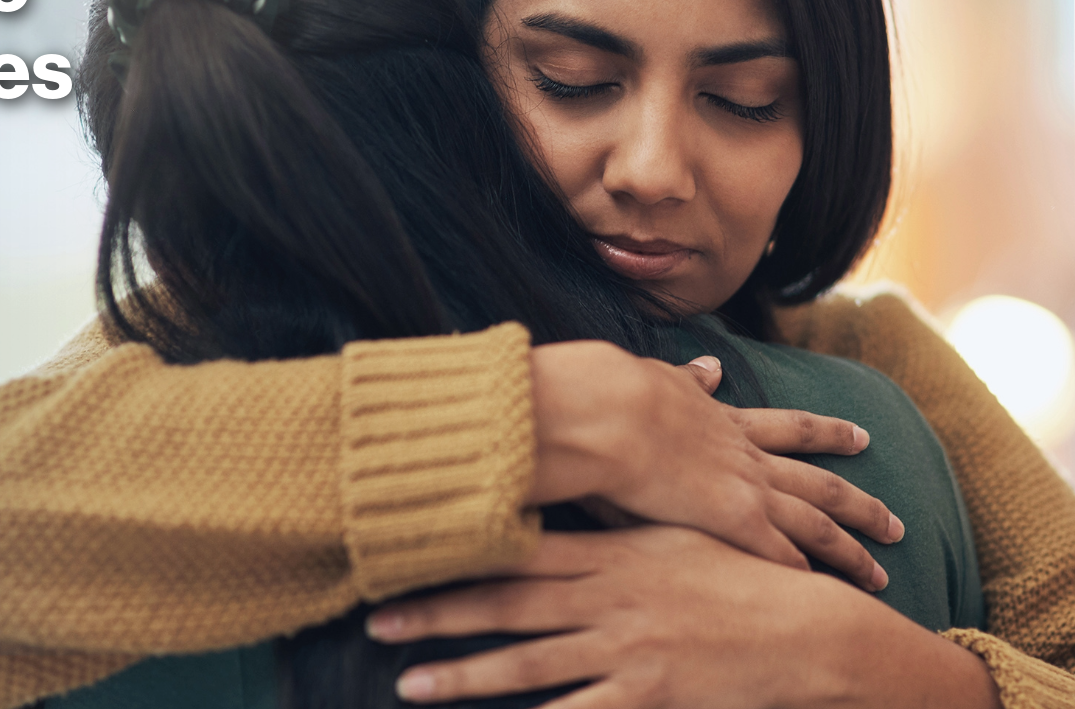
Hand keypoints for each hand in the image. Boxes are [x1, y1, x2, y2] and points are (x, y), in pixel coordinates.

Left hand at [370, 527, 999, 707]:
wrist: (809, 634)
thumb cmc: (738, 580)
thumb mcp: (670, 538)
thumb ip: (610, 524)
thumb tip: (557, 498)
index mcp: (610, 554)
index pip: (518, 549)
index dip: (458, 552)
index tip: (404, 553)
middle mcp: (608, 599)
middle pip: (507, 605)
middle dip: (437, 613)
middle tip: (377, 619)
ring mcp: (625, 651)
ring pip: (528, 665)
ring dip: (464, 675)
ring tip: (409, 684)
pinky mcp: (647, 698)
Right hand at [529, 341, 900, 587]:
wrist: (612, 413)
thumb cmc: (620, 394)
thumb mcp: (660, 378)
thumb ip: (688, 379)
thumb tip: (711, 366)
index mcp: (726, 422)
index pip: (790, 428)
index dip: (827, 434)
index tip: (860, 437)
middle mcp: (747, 458)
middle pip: (820, 484)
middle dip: (861, 504)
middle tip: (896, 523)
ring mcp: (747, 490)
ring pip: (817, 524)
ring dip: (851, 550)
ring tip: (882, 573)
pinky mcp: (734, 521)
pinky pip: (781, 555)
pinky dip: (804, 573)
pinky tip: (823, 594)